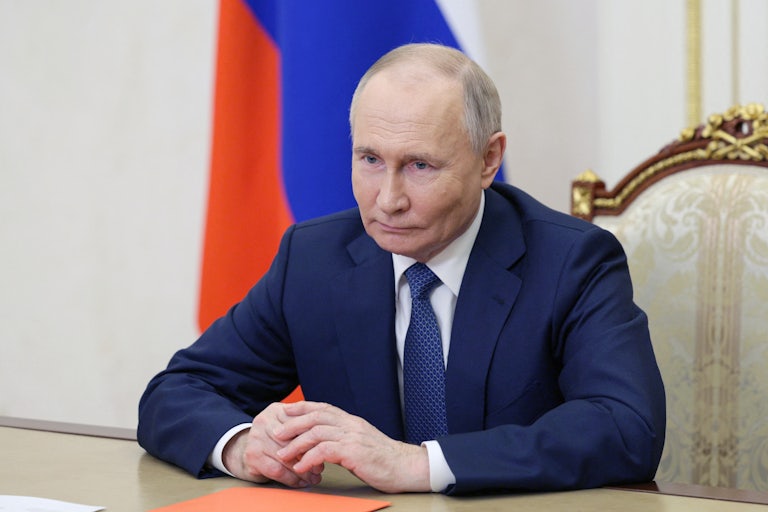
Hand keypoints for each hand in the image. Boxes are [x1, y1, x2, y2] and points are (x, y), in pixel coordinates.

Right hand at [221, 402, 323, 486]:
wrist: (242, 448)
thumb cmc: (273, 438)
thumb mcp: (286, 424)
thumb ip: (304, 425)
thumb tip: (326, 439)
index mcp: (276, 410)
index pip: (299, 422)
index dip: (314, 437)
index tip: (325, 449)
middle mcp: (264, 421)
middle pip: (292, 439)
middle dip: (309, 455)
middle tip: (321, 466)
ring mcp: (256, 438)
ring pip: (286, 457)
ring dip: (302, 470)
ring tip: (313, 477)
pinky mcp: (252, 457)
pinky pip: (277, 470)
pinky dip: (291, 478)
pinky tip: (300, 482)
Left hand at [273, 401, 430, 492]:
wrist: (408, 467)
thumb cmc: (385, 460)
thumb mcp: (363, 443)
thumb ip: (345, 438)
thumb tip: (326, 442)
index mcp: (352, 421)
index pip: (323, 407)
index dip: (302, 407)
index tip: (285, 412)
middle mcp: (351, 425)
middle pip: (315, 417)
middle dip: (292, 424)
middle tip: (276, 434)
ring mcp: (353, 437)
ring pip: (317, 433)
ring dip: (296, 444)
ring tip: (284, 456)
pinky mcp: (354, 452)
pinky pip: (325, 451)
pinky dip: (309, 459)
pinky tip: (302, 468)